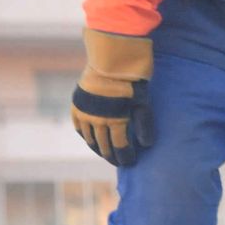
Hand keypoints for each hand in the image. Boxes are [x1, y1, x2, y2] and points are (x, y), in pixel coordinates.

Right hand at [71, 29, 154, 166]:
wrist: (111, 60)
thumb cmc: (132, 81)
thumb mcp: (143, 103)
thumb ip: (144, 124)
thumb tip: (146, 145)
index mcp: (116, 120)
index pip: (120, 147)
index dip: (125, 157)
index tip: (130, 163)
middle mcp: (98, 119)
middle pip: (104, 145)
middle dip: (112, 156)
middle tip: (117, 162)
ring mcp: (85, 112)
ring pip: (90, 138)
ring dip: (97, 147)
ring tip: (104, 153)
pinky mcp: (77, 104)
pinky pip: (78, 126)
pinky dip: (84, 135)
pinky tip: (89, 139)